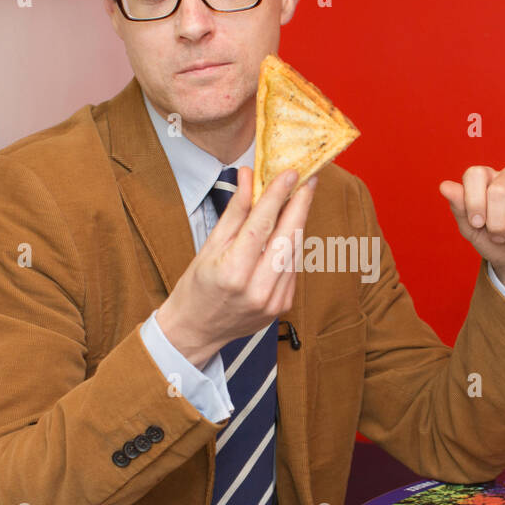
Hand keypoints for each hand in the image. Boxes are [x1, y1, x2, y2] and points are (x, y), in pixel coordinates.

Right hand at [157, 167, 316, 367]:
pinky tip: (289, 231)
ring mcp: (273, 301)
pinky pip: (293, 268)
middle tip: (307, 180)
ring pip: (295, 252)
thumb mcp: (209, 246)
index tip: (289, 174)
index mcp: (233, 272)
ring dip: (299, 223)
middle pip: (287, 238)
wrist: (197, 330)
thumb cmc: (197, 287)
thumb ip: (235, 212)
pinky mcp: (283, 306)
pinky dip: (292, 247)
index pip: (262, 225)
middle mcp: (257, 289)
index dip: (278, 196)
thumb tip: (249, 178)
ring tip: (299, 199)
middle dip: (300, 205)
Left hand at [439, 165, 504, 288]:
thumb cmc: (494, 242)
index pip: (474, 174)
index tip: (477, 224)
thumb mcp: (472, 230)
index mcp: (486, 179)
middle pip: (498, 190)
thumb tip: (445, 186)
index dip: (474, 201)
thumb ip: (460, 207)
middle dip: (496, 224)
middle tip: (499, 238)